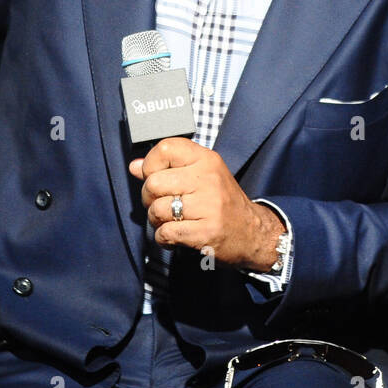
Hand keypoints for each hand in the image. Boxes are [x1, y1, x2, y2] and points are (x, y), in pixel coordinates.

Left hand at [128, 137, 284, 271]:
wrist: (253, 233)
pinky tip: (175, 236)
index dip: (151, 164)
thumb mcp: (201, 176)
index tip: (155, 176)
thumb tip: (134, 166)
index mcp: (207, 160)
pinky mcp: (205, 232)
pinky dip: (163, 238)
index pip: (165, 148)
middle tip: (161, 205)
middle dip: (149, 199)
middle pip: (153, 183)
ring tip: (170, 221)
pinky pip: (165, 233)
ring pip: (156, 210)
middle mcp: (208, 179)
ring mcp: (208, 206)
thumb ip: (168, 169)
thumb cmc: (222, 202)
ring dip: (156, 221)